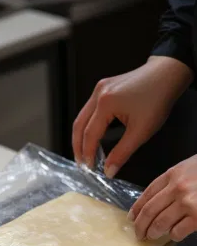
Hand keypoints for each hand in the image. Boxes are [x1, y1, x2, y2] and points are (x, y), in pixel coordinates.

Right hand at [72, 56, 192, 176]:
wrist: (167, 74)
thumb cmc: (157, 99)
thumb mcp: (141, 131)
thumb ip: (122, 153)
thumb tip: (109, 171)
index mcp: (106, 103)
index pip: (89, 135)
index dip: (88, 154)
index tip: (90, 168)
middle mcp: (98, 94)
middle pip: (79, 125)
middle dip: (78, 147)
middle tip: (82, 164)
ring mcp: (99, 89)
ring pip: (82, 117)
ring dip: (81, 136)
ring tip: (85, 153)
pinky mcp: (103, 87)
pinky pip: (89, 110)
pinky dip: (87, 125)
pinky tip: (93, 135)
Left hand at [130, 156, 196, 241]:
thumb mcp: (189, 167)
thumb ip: (174, 180)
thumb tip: (157, 200)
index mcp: (173, 174)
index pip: (146, 194)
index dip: (136, 208)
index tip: (132, 217)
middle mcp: (177, 188)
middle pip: (149, 211)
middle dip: (141, 225)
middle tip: (138, 234)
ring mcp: (187, 203)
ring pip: (160, 223)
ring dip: (153, 232)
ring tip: (151, 236)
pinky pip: (178, 231)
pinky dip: (174, 235)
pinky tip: (174, 235)